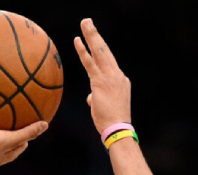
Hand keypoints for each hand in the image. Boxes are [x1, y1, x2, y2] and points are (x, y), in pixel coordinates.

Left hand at [74, 18, 130, 135]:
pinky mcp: (100, 82)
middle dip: (95, 35)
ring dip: (91, 35)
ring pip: (99, 51)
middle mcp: (117, 74)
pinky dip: (83, 51)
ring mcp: (110, 77)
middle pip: (105, 50)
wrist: (118, 129)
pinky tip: (77, 40)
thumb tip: (90, 97)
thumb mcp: (104, 106)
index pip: (108, 61)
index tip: (93, 38)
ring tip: (85, 22)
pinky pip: (90, 63)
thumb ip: (96, 97)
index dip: (100, 49)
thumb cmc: (111, 121)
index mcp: (120, 79)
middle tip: (88, 21)